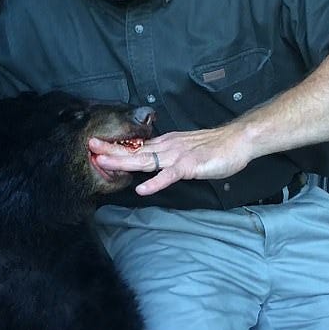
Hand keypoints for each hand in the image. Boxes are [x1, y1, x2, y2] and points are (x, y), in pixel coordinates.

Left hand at [88, 124, 251, 195]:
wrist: (238, 140)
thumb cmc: (216, 147)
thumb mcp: (187, 149)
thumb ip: (170, 156)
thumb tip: (156, 162)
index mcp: (166, 144)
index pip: (137, 146)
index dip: (117, 148)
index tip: (98, 147)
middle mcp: (167, 147)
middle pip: (134, 150)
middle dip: (111, 150)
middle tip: (90, 147)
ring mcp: (177, 156)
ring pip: (145, 160)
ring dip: (123, 162)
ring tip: (104, 163)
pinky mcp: (189, 165)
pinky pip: (169, 175)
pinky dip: (155, 182)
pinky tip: (142, 189)